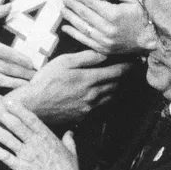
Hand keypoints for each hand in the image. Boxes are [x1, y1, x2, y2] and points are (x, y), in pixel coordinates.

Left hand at [0, 100, 78, 169]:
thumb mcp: (72, 153)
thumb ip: (69, 141)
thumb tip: (70, 132)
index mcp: (46, 137)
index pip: (30, 119)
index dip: (18, 109)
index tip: (8, 101)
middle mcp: (35, 143)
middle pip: (15, 125)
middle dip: (1, 115)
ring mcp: (27, 155)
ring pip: (7, 138)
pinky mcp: (21, 168)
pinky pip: (6, 157)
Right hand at [9, 50, 129, 124]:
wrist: (35, 105)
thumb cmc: (47, 80)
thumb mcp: (64, 61)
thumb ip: (86, 57)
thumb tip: (104, 52)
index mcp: (89, 79)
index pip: (116, 72)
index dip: (128, 66)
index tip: (135, 61)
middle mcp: (93, 95)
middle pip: (116, 85)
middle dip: (124, 77)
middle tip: (130, 69)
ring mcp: (89, 107)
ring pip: (111, 97)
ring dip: (117, 88)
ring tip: (119, 81)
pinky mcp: (84, 116)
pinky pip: (101, 107)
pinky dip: (106, 99)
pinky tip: (103, 95)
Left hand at [61, 0, 145, 54]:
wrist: (155, 35)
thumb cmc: (144, 11)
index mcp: (114, 14)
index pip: (91, 3)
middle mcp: (108, 29)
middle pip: (84, 15)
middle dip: (72, 6)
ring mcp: (106, 41)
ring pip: (82, 28)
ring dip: (70, 19)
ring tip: (63, 10)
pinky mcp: (106, 50)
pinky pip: (86, 41)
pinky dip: (74, 34)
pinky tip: (66, 28)